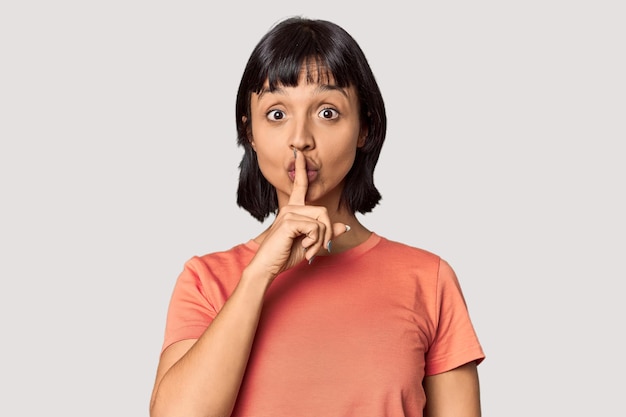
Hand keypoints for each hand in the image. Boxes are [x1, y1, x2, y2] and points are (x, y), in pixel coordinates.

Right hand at [247, 149, 349, 281]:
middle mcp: (290, 208)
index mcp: (293, 210)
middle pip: (323, 212)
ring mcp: (288, 213)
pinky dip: (315, 242)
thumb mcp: (310, 244)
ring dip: (321, 240)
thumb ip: (325, 234)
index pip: (299, 185)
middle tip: (317, 249)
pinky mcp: (288, 221)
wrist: (267, 267)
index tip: (298, 153)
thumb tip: (343, 226)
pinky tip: (305, 249)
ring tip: (310, 250)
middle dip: (327, 234)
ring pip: (321, 220)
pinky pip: (315, 228)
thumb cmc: (284, 255)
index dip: (301, 168)